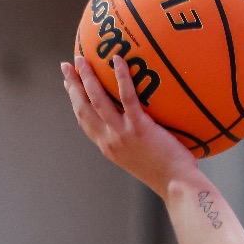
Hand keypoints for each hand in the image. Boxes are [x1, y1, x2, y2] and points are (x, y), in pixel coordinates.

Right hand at [62, 54, 200, 195]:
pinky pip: (127, 97)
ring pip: (97, 100)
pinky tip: (118, 60)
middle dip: (72, 85)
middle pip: (83, 108)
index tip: (69, 86)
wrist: (176, 184)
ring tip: (82, 59)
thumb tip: (142, 123)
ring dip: (86, 78)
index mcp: (108, 147)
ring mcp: (121, 134)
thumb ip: (135, 141)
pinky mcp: (138, 127)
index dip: (75, 101)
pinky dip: (120, 77)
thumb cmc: (168, 173)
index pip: (85, 121)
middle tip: (67, 66)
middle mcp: (109, 140)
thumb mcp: (141, 158)